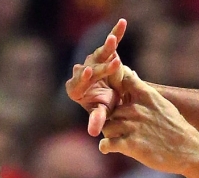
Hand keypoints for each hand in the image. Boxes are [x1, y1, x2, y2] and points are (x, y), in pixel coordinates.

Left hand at [66, 18, 126, 136]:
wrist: (111, 98)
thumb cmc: (103, 109)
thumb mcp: (101, 113)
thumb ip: (97, 119)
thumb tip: (93, 133)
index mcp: (75, 89)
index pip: (78, 83)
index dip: (84, 78)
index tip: (89, 72)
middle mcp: (81, 73)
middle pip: (90, 67)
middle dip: (102, 65)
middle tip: (115, 62)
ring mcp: (91, 61)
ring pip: (99, 54)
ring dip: (107, 47)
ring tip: (113, 40)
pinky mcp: (103, 53)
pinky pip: (110, 44)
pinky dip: (116, 34)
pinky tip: (123, 23)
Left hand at [97, 68, 198, 174]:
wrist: (190, 151)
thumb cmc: (176, 129)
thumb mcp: (163, 104)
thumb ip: (144, 92)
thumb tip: (131, 75)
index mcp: (147, 95)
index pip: (124, 79)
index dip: (116, 86)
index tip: (117, 96)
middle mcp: (137, 109)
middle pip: (110, 108)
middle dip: (111, 117)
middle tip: (114, 126)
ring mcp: (133, 127)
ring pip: (106, 126)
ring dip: (108, 133)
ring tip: (114, 138)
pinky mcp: (131, 145)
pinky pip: (107, 144)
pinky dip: (105, 146)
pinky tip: (108, 148)